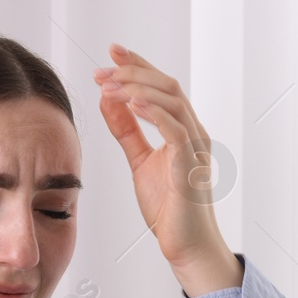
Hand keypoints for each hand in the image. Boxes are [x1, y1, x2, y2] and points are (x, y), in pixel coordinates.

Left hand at [92, 43, 231, 269]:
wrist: (185, 245)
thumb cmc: (168, 207)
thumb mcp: (140, 161)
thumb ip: (127, 131)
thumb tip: (109, 101)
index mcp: (183, 130)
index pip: (161, 87)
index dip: (138, 66)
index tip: (111, 53)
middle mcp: (193, 132)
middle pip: (168, 86)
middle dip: (133, 72)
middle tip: (102, 70)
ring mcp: (195, 148)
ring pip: (173, 101)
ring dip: (139, 88)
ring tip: (110, 84)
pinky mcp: (190, 167)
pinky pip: (176, 130)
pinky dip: (155, 113)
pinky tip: (132, 103)